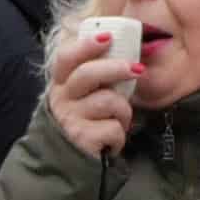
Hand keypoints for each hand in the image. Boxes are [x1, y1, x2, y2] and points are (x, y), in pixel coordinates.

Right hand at [49, 25, 136, 160]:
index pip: (66, 57)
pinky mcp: (83, 139)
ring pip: (108, 101)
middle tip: (137, 70)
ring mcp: (71, 119)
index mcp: (62, 83)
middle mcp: (62, 99)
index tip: (107, 38)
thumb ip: (97, 73)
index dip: (86, 45)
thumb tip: (123, 49)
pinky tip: (111, 139)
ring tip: (119, 120)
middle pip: (87, 73)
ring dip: (123, 111)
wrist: (72, 162)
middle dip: (116, 68)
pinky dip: (120, 134)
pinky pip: (114, 128)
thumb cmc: (88, 121)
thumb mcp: (86, 94)